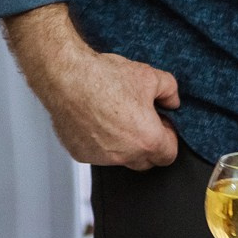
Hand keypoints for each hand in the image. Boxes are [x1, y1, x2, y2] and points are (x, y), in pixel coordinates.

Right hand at [3, 5, 178, 168]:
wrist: (66, 77)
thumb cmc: (103, 78)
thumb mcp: (149, 75)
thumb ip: (170, 91)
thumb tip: (172, 100)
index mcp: (147, 140)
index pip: (169, 155)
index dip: (168, 137)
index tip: (161, 124)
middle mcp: (125, 155)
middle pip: (145, 162)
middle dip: (147, 145)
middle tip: (140, 121)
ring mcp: (100, 157)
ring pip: (120, 159)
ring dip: (123, 145)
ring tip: (114, 116)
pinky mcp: (80, 153)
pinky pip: (97, 153)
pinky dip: (99, 142)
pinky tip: (94, 119)